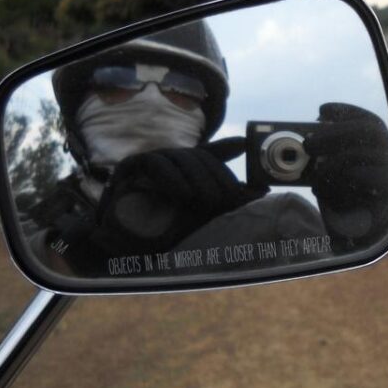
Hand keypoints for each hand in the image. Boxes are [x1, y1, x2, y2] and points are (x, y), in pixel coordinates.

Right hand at [97, 144, 264, 250]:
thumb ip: (230, 199)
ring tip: (210, 200)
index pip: (209, 153)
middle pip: (200, 157)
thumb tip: (264, 190)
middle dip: (218, 177)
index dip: (226, 147)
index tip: (244, 144)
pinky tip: (184, 193)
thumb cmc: (166, 227)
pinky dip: (171, 177)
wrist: (123, 243)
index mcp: (188, 167)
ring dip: (198, 178)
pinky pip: (155, 163)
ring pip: (181, 158)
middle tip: (230, 197)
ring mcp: (151, 158)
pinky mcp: (131, 165)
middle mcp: (171, 159)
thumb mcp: (204, 212)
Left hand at [304, 103, 387, 246]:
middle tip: (308, 143)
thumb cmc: (341, 189)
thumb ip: (327, 150)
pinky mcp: (385, 196)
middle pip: (366, 133)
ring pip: (360, 158)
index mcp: (379, 143)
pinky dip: (334, 186)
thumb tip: (308, 137)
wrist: (357, 227)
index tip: (322, 110)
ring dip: (331, 164)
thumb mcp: (334, 164)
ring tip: (315, 173)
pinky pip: (360, 184)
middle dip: (333, 135)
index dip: (345, 111)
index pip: (367, 120)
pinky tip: (320, 190)